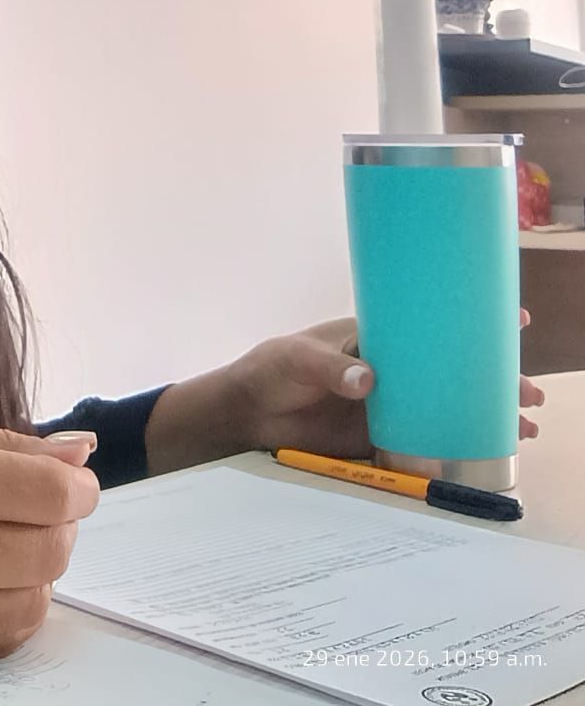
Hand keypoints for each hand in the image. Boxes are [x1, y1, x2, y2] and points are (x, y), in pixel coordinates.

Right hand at [0, 411, 99, 668]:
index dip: (76, 487)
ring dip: (38, 570)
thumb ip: (2, 446)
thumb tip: (79, 454)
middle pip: (47, 551)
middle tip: (36, 505)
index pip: (46, 495)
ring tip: (8, 541)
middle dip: (60, 525)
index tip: (72, 481)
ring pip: (30, 604)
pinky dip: (9, 609)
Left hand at [228, 312, 545, 456]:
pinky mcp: (378, 438)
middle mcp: (391, 370)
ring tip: (524, 428)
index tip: (516, 320)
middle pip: (449, 372)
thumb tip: (370, 380)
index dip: (469, 322)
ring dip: (482, 417)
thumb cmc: (272, 369)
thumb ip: (332, 368)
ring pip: (445, 409)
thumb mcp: (298, 359)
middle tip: (531, 394)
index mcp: (375, 338)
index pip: (428, 325)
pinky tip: (479, 459)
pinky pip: (422, 444)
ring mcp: (388, 405)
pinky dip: (452, 450)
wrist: (249, 413)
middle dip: (493, 380)